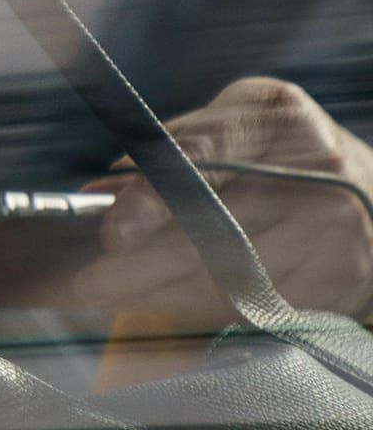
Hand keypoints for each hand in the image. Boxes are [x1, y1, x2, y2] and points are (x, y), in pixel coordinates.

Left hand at [74, 77, 372, 323]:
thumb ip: (169, 149)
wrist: (371, 192)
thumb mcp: (231, 125)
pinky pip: (258, 306)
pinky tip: (162, 306)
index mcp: (278, 120)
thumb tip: (101, 188)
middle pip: (217, 228)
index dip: (155, 194)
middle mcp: (320, 172)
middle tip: (86, 282)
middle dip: (143, 262)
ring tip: (109, 297)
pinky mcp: (344, 280)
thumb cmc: (278, 154)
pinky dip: (201, 309)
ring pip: (233, 277)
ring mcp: (340, 230)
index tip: (112, 230)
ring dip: (162, 294)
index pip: (207, 154)